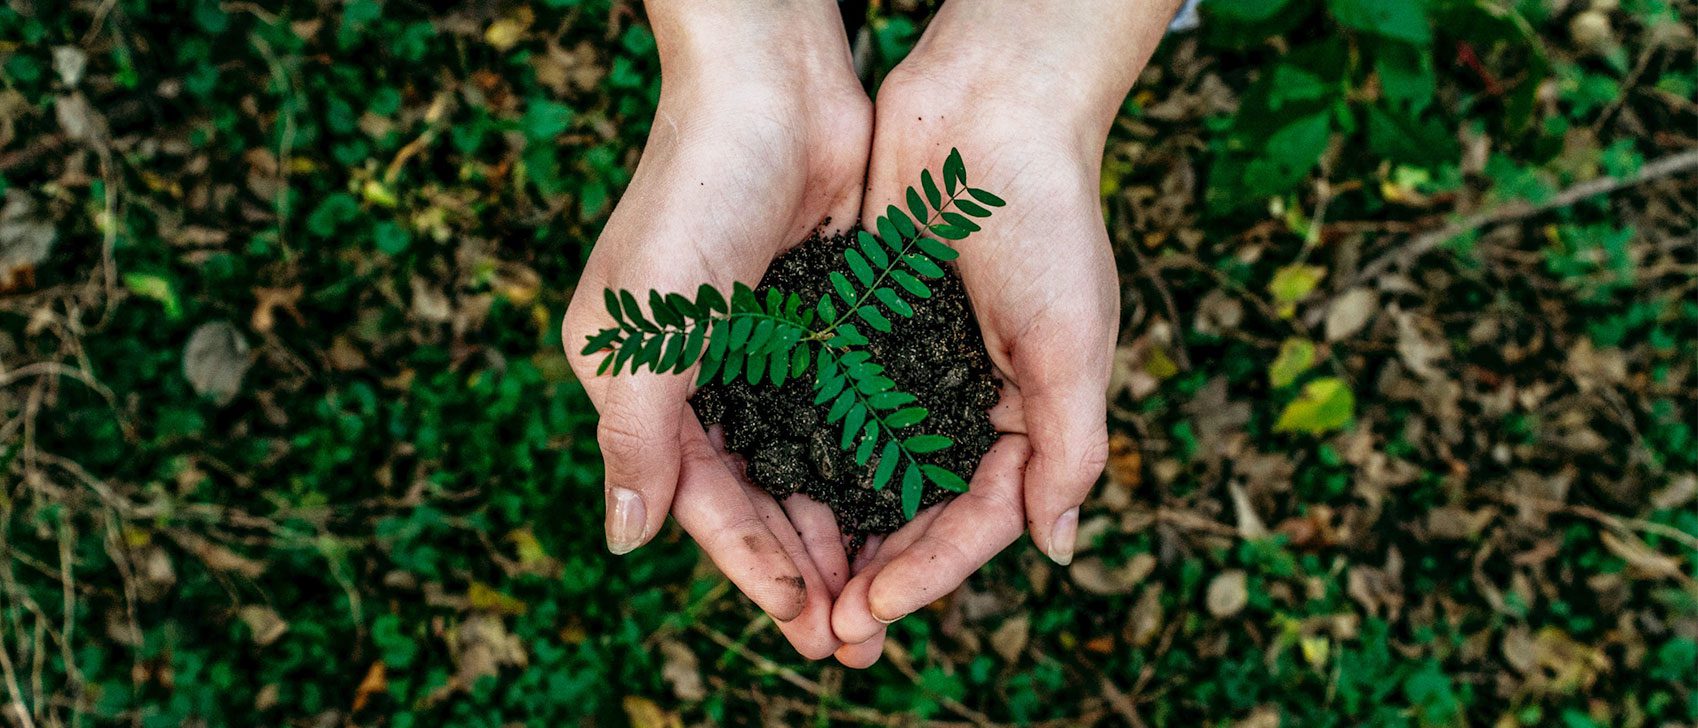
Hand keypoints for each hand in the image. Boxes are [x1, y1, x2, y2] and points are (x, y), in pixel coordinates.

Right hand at [562, 0, 868, 658]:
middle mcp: (700, 376)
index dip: (751, 564)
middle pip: (756, 496)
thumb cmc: (694, 196)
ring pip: (805, 465)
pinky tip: (905, 508)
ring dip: (841, 529)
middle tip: (855, 638)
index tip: (805, 621)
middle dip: (803, 567)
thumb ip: (636, 436)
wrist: (773, 88)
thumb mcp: (646, 327)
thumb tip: (624, 540)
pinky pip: (844, 414)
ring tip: (884, 593)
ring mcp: (763, 352)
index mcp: (641, 383)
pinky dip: (868, 463)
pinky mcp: (820, 323)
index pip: (700, 499)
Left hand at [827, 0, 1178, 666]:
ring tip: (795, 582)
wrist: (989, 109)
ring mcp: (911, 368)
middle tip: (828, 627)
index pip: (979, 518)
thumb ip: (1069, 447)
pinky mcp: (862, 330)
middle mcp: (966, 402)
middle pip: (918, 510)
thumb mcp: (1073, 342)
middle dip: (878, 571)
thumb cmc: (1047, 221)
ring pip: (868, 471)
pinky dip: (807, 452)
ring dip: (836, 529)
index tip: (877, 606)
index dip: (932, 570)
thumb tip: (1057, 549)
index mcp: (1027, 415)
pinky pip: (831, 407)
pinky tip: (769, 490)